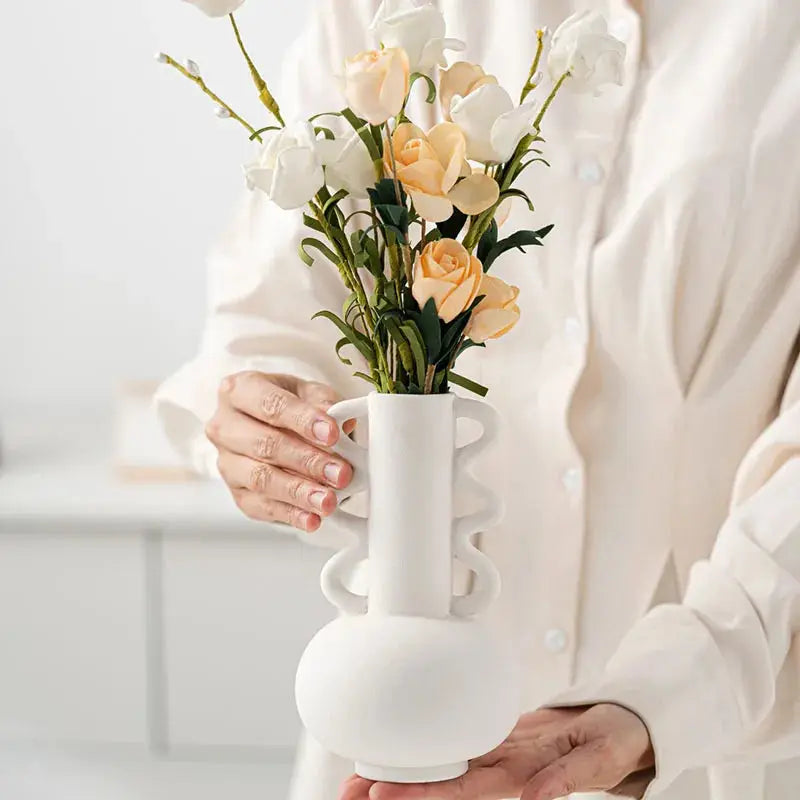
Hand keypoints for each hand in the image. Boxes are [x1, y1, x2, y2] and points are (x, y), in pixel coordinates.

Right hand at [206, 372, 353, 532]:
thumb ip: (325, 403)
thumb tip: (339, 420)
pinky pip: (262, 507)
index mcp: (240, 390)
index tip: (333, 434)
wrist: (274, 426)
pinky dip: (290, 514)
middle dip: (308, 461)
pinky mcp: (236, 492)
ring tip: (329, 500)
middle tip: (340, 473)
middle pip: (265, 445)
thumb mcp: (311, 393)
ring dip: (299, 492)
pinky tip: (312, 518)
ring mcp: (227, 462)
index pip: (271, 405)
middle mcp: (225, 426)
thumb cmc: (291, 406)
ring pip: (261, 479)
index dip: (303, 420)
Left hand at [340, 704, 654, 799]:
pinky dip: (429, 754)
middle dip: (399, 789)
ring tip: (359, 782)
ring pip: (448, 767)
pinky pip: (464, 747)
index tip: (381, 795)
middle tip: (352, 792)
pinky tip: (405, 758)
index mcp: (521, 771)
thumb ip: (566, 778)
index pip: (463, 787)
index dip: (422, 792)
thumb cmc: (608, 742)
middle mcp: (503, 765)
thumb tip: (535, 798)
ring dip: (407, 776)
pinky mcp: (503, 737)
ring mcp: (500, 753)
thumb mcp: (596, 758)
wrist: (617, 726)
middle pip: (445, 781)